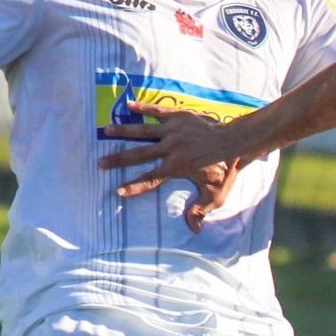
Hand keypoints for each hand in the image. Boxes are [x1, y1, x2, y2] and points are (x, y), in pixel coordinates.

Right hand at [99, 101, 257, 233]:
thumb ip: (202, 209)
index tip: (118, 191)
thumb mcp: (216, 194)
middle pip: (139, 154)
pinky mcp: (178, 116)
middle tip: (101, 162)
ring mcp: (173, 130)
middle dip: (119, 159)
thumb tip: (194, 230)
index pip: (150, 178)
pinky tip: (128, 105)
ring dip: (123, 131)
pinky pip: (157, 111)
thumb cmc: (224, 169)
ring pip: (143, 130)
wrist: (234, 141)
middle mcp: (170, 148)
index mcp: (176, 166)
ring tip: (105, 130)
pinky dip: (143, 107)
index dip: (134, 186)